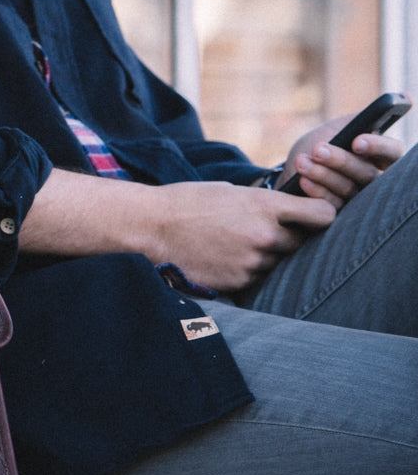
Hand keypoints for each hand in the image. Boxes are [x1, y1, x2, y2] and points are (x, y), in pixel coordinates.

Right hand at [19, 171, 336, 293]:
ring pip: (277, 264)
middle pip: (301, 243)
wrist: (150, 227)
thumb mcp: (232, 191)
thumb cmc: (188, 202)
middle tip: (262, 232)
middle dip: (288, 238)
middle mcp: (264, 235)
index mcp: (266, 206)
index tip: (312, 217)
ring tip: (234, 245)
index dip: (321, 217)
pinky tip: (222, 259)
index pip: (324, 216)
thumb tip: (292, 210)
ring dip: (265, 257)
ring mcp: (251, 263)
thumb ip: (265, 203)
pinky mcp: (236, 283)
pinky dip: (244, 271)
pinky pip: (255, 279)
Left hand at [280, 115, 402, 207]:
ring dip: (323, 174)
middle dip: (340, 160)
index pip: (393, 153)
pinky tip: (303, 180)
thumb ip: (360, 119)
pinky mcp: (339, 216)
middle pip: (367, 173)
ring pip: (348, 190)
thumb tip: (403, 97)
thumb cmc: (319, 144)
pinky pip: (332, 206)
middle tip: (318, 149)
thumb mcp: (337, 127)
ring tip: (302, 162)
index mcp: (380, 156)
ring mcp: (357, 201)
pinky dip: (316, 192)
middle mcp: (374, 181)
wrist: (291, 170)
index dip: (378, 147)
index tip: (356, 141)